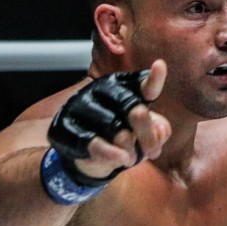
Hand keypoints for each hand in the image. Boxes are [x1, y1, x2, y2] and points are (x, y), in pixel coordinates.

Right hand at [49, 59, 170, 184]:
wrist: (84, 157)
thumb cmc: (121, 138)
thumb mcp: (144, 135)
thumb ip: (158, 131)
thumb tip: (161, 131)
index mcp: (121, 86)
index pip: (139, 82)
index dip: (152, 79)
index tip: (160, 66)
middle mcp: (99, 90)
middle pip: (130, 106)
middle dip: (146, 131)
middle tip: (153, 152)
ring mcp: (79, 106)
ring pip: (112, 126)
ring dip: (128, 147)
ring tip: (132, 159)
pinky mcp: (65, 127)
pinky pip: (92, 141)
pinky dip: (110, 152)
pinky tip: (122, 159)